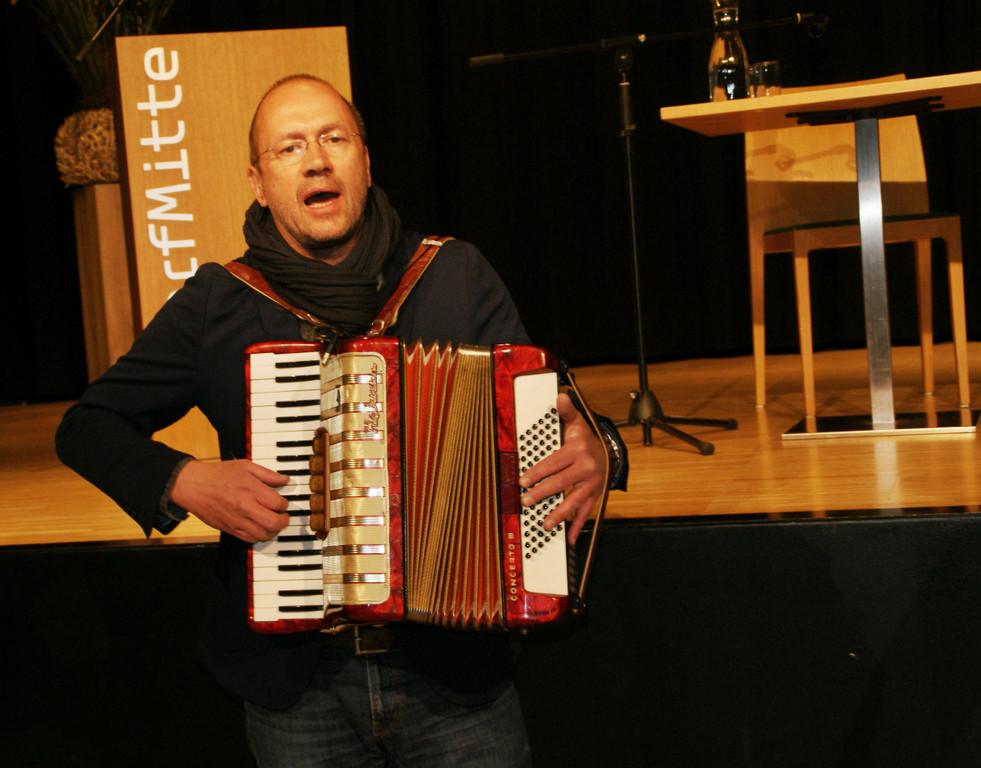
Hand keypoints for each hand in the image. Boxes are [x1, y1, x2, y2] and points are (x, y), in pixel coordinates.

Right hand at [170, 459, 290, 542]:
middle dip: (283, 521)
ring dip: (272, 531)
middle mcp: (245, 506)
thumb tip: (285, 480)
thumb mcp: (245, 466)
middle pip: (273, 522)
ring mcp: (236, 520)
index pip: (278, 503)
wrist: (192, 486)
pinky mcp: (228, 528)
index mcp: (251, 489)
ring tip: (273, 523)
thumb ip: (267, 474)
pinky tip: (259, 528)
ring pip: (262, 534)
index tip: (283, 502)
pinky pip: (249, 539)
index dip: (285, 504)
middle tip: (284, 517)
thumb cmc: (217, 474)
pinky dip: (258, 536)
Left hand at [518, 393, 607, 543]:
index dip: (538, 472)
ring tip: (545, 524)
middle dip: (543, 493)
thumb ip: (566, 412)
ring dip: (559, 514)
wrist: (610, 451)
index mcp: (577, 451)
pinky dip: (578, 526)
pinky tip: (569, 537)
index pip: (554, 463)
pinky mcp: (595, 495)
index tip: (522, 481)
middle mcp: (586, 468)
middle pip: (562, 483)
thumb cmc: (586, 438)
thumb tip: (560, 396)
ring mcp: (592, 484)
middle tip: (526, 501)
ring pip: (574, 501)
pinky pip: (587, 512)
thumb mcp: (577, 423)